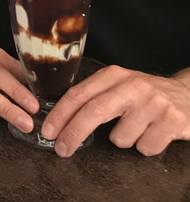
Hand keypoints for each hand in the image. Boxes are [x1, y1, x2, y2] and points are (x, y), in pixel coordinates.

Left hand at [41, 65, 189, 156]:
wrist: (188, 94)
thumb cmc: (145, 95)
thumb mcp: (118, 86)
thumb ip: (94, 96)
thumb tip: (60, 120)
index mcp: (113, 75)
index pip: (79, 94)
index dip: (60, 114)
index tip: (48, 131)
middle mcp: (133, 85)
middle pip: (93, 112)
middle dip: (73, 134)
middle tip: (62, 149)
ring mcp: (153, 103)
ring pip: (120, 138)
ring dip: (123, 141)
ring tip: (137, 128)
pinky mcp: (172, 121)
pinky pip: (144, 148)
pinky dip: (145, 147)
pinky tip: (153, 133)